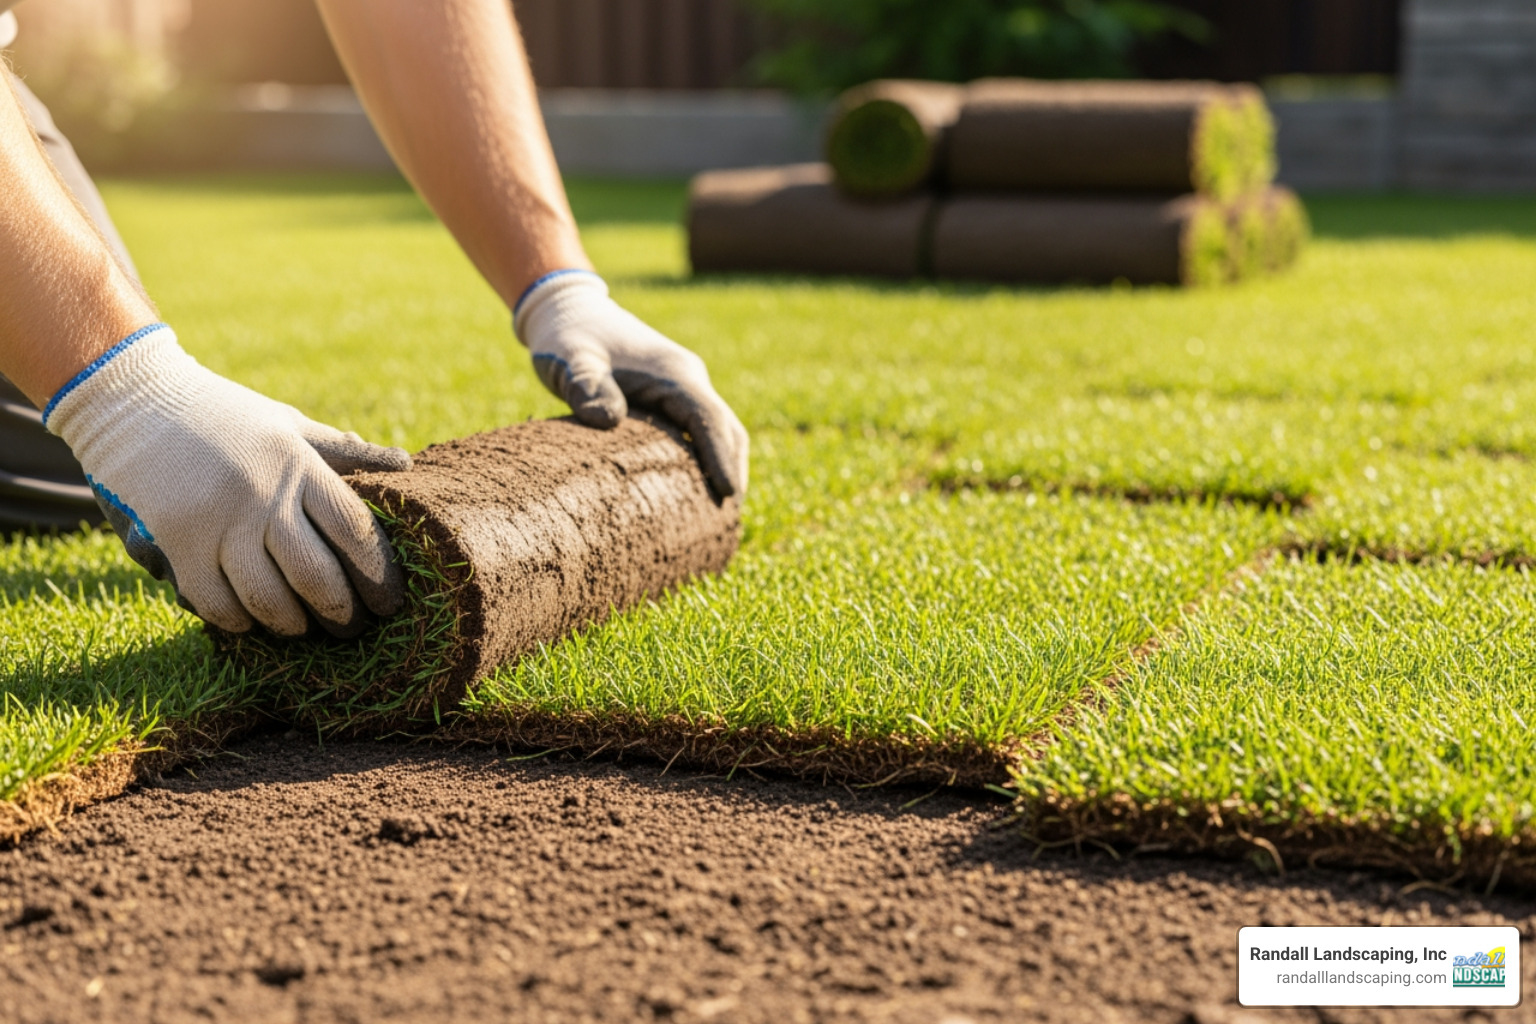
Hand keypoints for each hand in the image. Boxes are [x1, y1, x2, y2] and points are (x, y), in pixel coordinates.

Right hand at [44, 324, 410, 637]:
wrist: (136, 402)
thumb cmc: (226, 418)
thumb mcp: (289, 424)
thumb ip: (343, 452)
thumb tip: (405, 465)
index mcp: (300, 466)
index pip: (355, 530)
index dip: (379, 574)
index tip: (390, 601)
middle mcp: (263, 495)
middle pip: (317, 576)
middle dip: (342, 613)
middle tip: (351, 627)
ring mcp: (218, 521)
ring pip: (268, 599)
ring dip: (292, 625)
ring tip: (303, 627)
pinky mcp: (177, 542)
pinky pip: (215, 603)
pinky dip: (238, 621)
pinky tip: (251, 620)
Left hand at [513, 271, 748, 497]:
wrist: (567, 309)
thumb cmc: (567, 337)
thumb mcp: (570, 360)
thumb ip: (586, 386)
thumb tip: (607, 420)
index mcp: (673, 373)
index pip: (709, 419)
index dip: (720, 457)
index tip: (728, 494)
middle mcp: (686, 379)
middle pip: (727, 428)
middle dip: (731, 468)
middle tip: (729, 515)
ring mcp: (682, 386)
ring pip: (719, 429)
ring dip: (724, 463)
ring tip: (719, 509)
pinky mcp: (670, 395)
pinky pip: (699, 428)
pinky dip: (706, 456)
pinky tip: (694, 486)